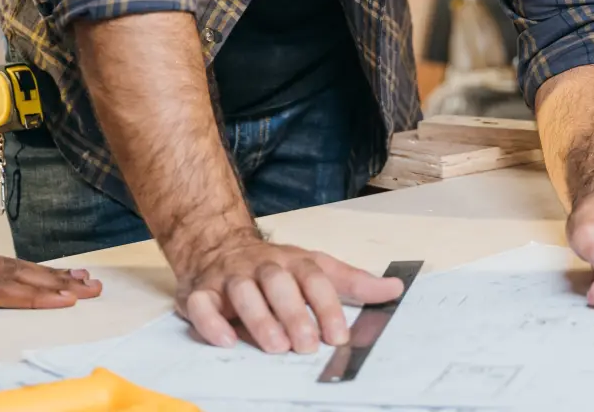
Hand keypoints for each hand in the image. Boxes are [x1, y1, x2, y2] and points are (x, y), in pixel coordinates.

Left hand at [0, 242, 103, 310]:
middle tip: (92, 287)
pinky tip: (45, 271)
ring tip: (83, 277)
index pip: (7, 291)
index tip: (68, 300)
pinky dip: (33, 267)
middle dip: (61, 284)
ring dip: (53, 275)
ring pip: (22, 268)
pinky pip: (11, 261)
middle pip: (25, 278)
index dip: (38, 296)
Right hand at [173, 230, 402, 354]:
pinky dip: (211, 322)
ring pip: (242, 291)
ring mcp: (229, 277)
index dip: (327, 305)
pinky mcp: (199, 292)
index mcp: (292, 260)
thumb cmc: (276, 268)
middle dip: (293, 313)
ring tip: (275, 346)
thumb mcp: (316, 268)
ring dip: (259, 318)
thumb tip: (394, 288)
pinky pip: (201, 304)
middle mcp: (261, 265)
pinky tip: (226, 341)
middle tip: (307, 345)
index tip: (338, 335)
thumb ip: (353, 282)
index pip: (314, 276)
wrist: (218, 246)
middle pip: (278, 281)